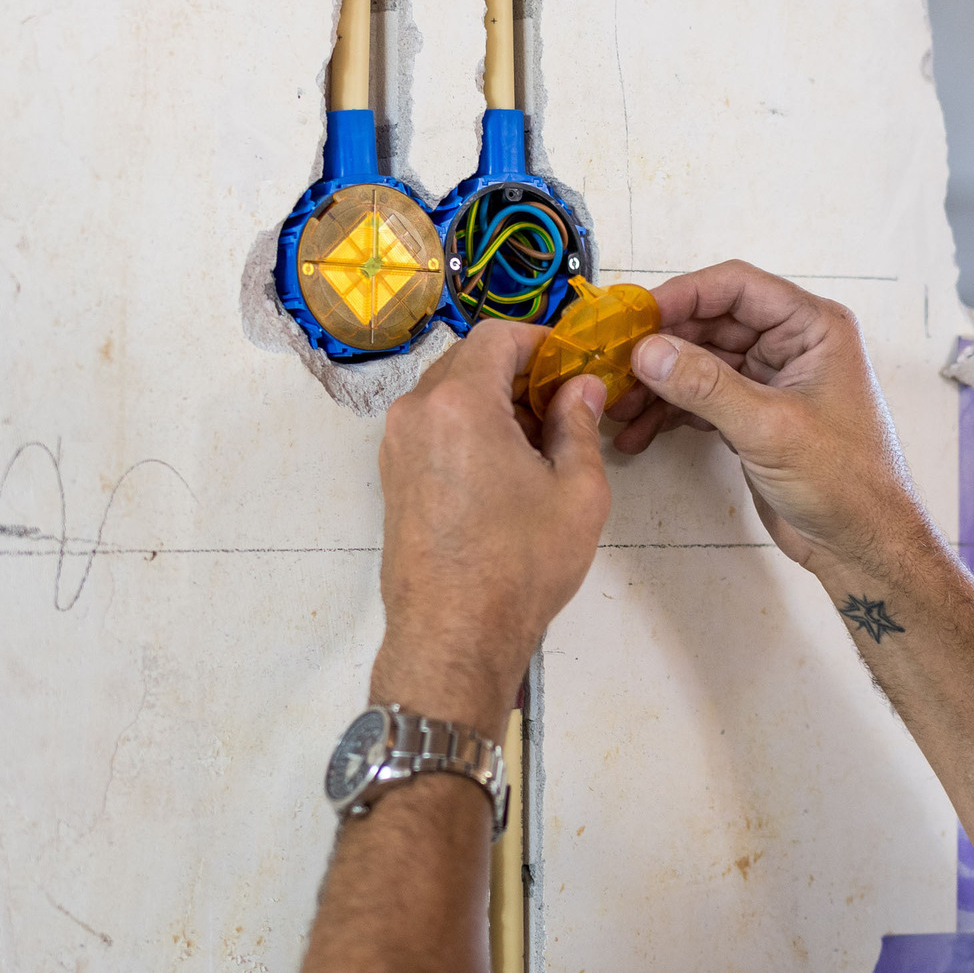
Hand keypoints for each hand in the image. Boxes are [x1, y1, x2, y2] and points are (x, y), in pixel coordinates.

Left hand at [373, 321, 611, 733]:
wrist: (454, 636)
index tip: (571, 364)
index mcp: (459, 403)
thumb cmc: (518, 567)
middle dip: (517, 371)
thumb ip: (579, 424)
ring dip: (492, 400)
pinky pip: (433, 427)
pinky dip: (468, 428)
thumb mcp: (576, 491)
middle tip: (563, 403)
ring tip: (539, 441)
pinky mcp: (393, 477)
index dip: (540, 341)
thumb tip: (580, 387)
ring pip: (448, 394)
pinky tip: (505, 467)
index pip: (496, 337)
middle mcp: (416, 413)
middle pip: (468, 361)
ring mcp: (396, 446)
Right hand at [609, 260, 934, 574]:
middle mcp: (793, 345)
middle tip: (615, 365)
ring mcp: (771, 381)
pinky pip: (701, 399)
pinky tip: (639, 432)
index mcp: (813, 328)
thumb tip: (649, 351)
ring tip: (619, 407)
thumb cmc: (847, 483)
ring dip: (659, 384)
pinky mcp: (754, 416)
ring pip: (700, 363)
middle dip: (662, 346)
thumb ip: (707, 386)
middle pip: (711, 324)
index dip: (683, 295)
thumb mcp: (770, 428)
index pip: (737, 288)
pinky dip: (669, 412)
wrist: (863, 546)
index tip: (636, 316)